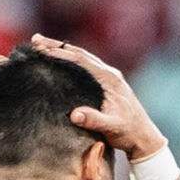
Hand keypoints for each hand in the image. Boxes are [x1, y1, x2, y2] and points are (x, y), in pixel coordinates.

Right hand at [31, 33, 166, 160]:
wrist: (145, 139)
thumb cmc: (129, 133)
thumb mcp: (112, 128)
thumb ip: (94, 120)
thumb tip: (74, 115)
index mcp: (109, 79)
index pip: (81, 61)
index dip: (60, 54)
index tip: (40, 50)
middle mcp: (109, 74)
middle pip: (79, 54)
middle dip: (56, 46)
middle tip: (35, 40)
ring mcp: (109, 78)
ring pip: (82, 59)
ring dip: (63, 51)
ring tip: (42, 46)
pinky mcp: (107, 84)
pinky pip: (86, 67)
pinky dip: (71, 61)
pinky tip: (60, 61)